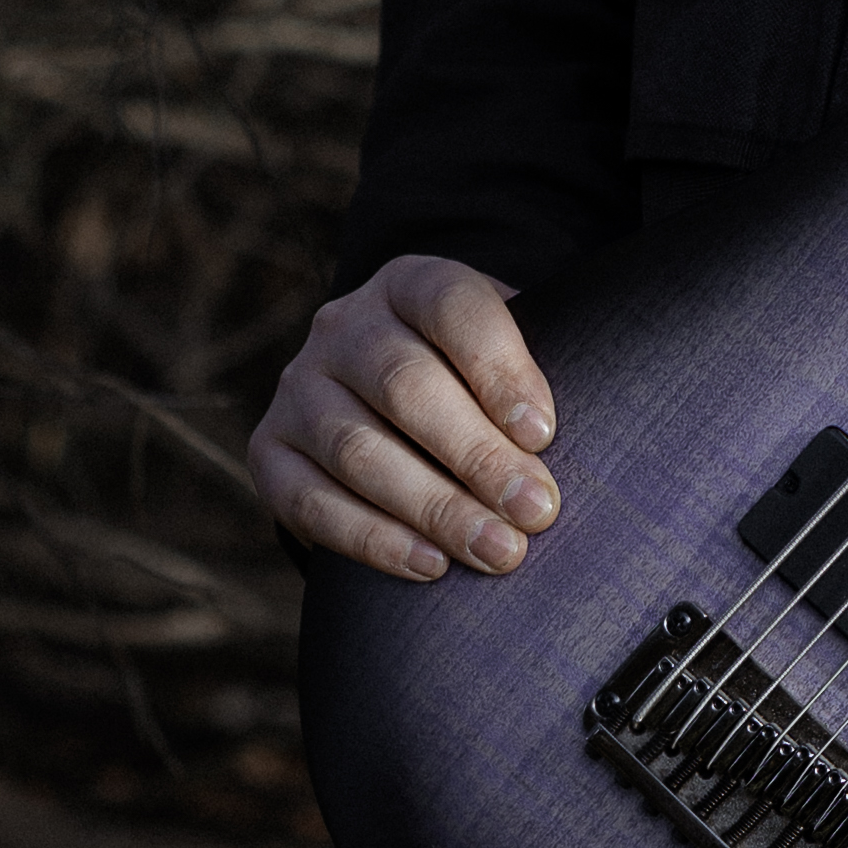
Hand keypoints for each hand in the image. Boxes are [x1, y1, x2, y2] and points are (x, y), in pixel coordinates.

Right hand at [250, 253, 559, 582]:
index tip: (544, 433)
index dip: (499, 367)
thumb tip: (578, 440)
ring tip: (499, 552)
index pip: (452, 307)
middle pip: (405, 386)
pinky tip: (430, 566)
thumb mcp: (512, 348)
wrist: (394, 399)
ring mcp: (298, 387)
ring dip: (434, 508)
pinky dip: (372, 539)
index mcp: (411, 282)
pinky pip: (310, 500)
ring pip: (358, 450)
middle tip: (537, 511)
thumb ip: (540, 372)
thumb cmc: (479, 378)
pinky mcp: (269, 450)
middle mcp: (343, 326)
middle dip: (478, 456)